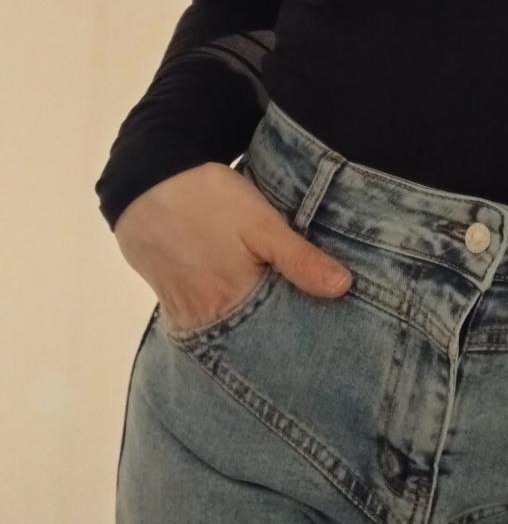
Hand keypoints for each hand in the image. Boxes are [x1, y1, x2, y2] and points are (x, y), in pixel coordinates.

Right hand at [113, 161, 353, 334]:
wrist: (147, 183)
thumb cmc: (209, 201)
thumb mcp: (262, 223)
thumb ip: (300, 258)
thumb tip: (344, 287)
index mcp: (233, 303)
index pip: (276, 336)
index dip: (301, 332)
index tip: (326, 332)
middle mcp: (206, 320)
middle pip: (250, 339)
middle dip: (276, 335)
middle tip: (308, 327)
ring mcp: (184, 314)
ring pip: (227, 332)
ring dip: (251, 327)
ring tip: (281, 318)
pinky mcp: (170, 303)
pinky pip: (204, 323)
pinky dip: (226, 319)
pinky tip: (244, 308)